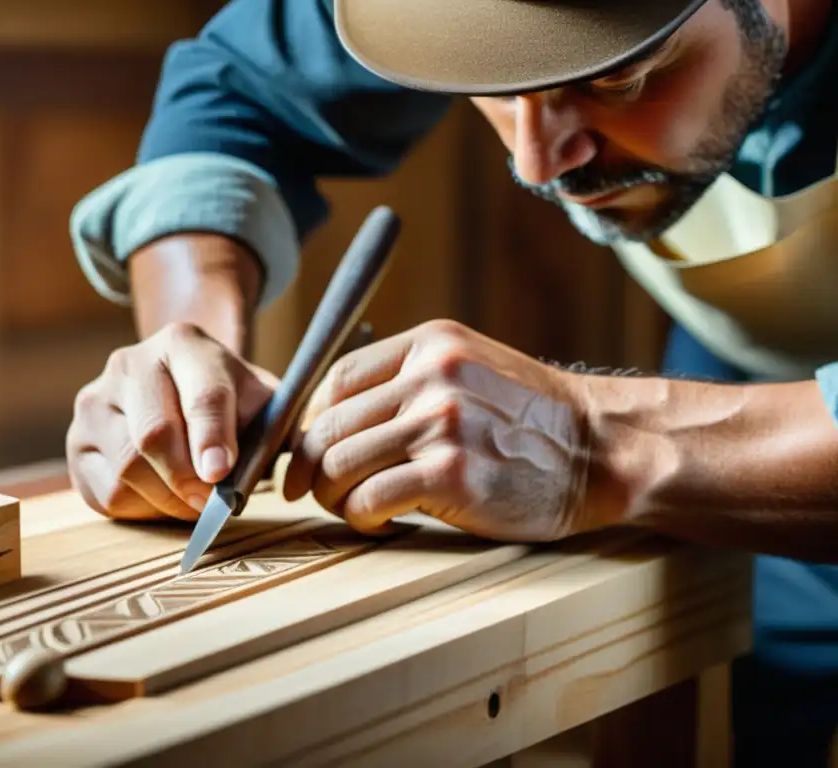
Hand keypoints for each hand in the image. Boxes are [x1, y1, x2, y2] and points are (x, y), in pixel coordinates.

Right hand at [67, 322, 276, 520]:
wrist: (176, 386)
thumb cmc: (230, 402)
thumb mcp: (261, 400)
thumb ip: (281, 425)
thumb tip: (302, 455)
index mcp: (183, 344)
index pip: (201, 395)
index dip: (212, 437)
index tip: (220, 473)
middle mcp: (128, 364)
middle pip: (154, 436)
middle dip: (188, 480)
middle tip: (214, 505)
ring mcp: (94, 402)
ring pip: (128, 469)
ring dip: (169, 499)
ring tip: (195, 501)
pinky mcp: (77, 444)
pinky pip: (106, 492)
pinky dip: (142, 507)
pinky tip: (164, 496)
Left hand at [282, 319, 598, 541]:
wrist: (602, 451)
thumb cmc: (530, 421)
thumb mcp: (470, 371)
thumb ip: (408, 383)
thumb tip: (331, 422)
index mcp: (429, 344)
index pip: (336, 379)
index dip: (310, 421)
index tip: (309, 450)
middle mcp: (430, 376)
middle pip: (328, 424)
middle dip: (309, 466)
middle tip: (313, 491)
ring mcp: (441, 423)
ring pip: (339, 464)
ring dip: (333, 496)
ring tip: (354, 508)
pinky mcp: (451, 474)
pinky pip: (369, 499)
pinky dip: (361, 517)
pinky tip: (380, 522)